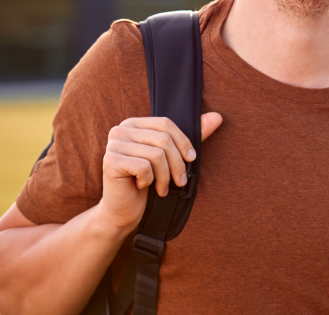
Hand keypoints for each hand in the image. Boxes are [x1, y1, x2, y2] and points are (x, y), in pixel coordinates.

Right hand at [99, 113, 222, 232]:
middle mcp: (120, 129)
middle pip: (162, 139)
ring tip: (162, 188)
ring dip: (165, 176)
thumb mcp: (171, 158)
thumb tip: (218, 117)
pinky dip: (149, 181)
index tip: (192, 160)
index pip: (165, 123)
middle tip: (180, 182)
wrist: (124, 211)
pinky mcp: (110, 161)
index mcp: (134, 123)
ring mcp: (113, 144)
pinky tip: (142, 186)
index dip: (183, 141)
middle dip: (177, 164)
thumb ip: (191, 137)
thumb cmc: (148, 182)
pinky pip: (144, 167)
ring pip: (156, 154)